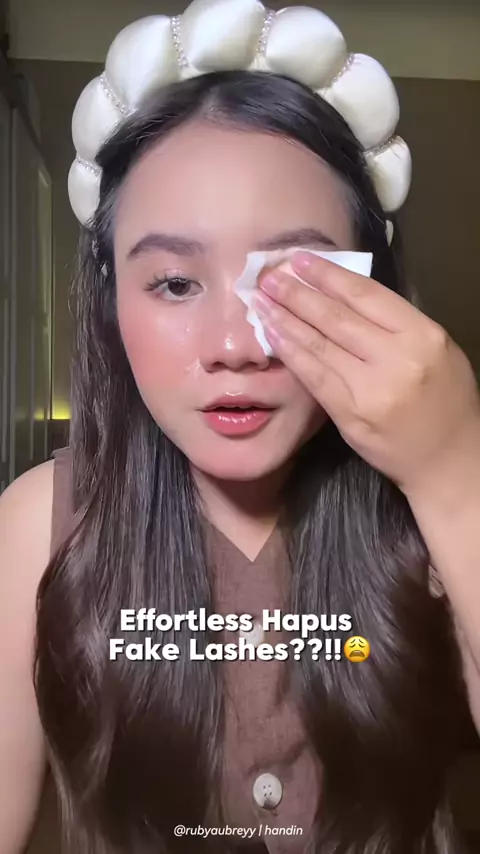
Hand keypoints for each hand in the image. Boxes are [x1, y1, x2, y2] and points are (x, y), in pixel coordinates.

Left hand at [254, 251, 479, 492]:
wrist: (448, 459)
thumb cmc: (444, 399)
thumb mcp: (435, 349)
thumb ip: (396, 324)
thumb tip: (345, 294)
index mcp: (422, 335)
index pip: (366, 295)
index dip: (328, 275)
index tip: (300, 260)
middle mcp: (396, 359)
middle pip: (336, 317)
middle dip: (297, 293)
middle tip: (269, 275)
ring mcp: (370, 390)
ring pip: (319, 345)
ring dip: (285, 319)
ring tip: (262, 300)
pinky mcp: (349, 415)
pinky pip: (313, 377)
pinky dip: (291, 353)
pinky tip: (273, 335)